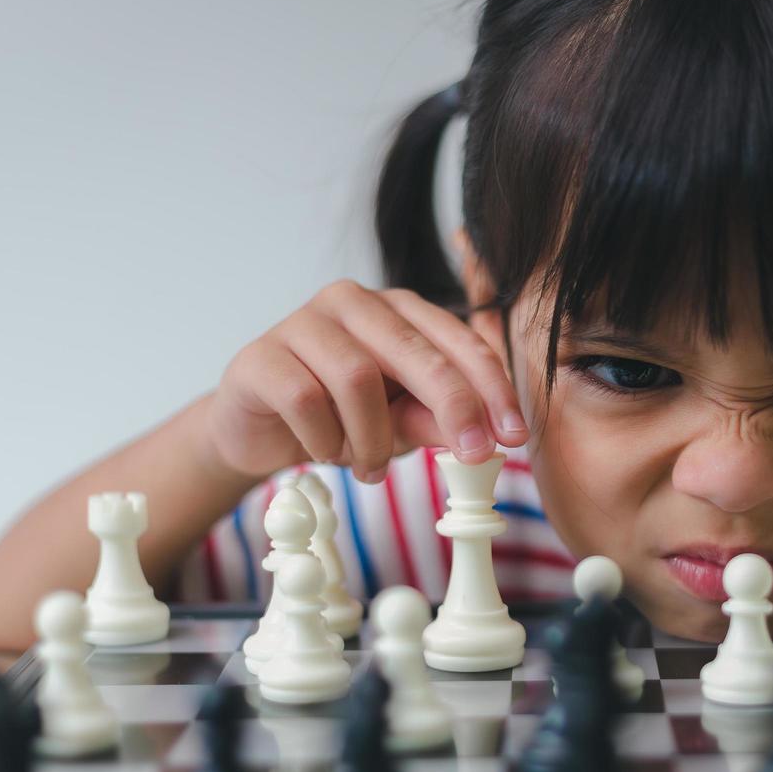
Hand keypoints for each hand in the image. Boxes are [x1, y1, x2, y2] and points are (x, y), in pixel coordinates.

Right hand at [205, 280, 527, 480]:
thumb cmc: (340, 418)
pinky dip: (326, 439)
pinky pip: (305, 399)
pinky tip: (326, 452)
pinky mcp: (260, 356)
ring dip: (373, 437)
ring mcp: (302, 322)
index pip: (458, 341)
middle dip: (453, 406)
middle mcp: (353, 303)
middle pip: (415, 351)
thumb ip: (438, 421)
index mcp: (398, 310)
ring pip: (358, 377)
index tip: (514, 436)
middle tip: (472, 454)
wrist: (258, 431)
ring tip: (370, 467)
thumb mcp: (401, 424)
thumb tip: (486, 436)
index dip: (492, 388)